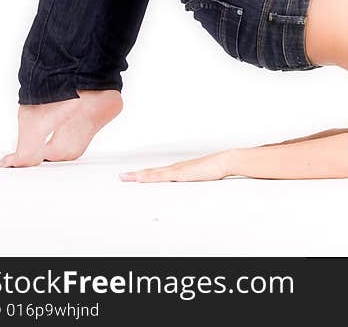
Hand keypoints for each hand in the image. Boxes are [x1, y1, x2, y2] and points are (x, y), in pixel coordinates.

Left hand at [119, 150, 233, 182]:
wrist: (224, 161)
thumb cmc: (215, 169)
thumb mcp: (202, 178)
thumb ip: (194, 181)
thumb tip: (191, 185)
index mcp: (179, 170)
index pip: (158, 173)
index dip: (145, 175)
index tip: (134, 177)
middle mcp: (175, 168)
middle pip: (151, 172)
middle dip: (136, 175)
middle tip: (122, 176)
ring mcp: (177, 170)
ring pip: (153, 174)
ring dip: (139, 175)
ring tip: (125, 177)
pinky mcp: (180, 173)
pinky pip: (161, 176)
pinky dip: (149, 177)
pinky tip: (140, 178)